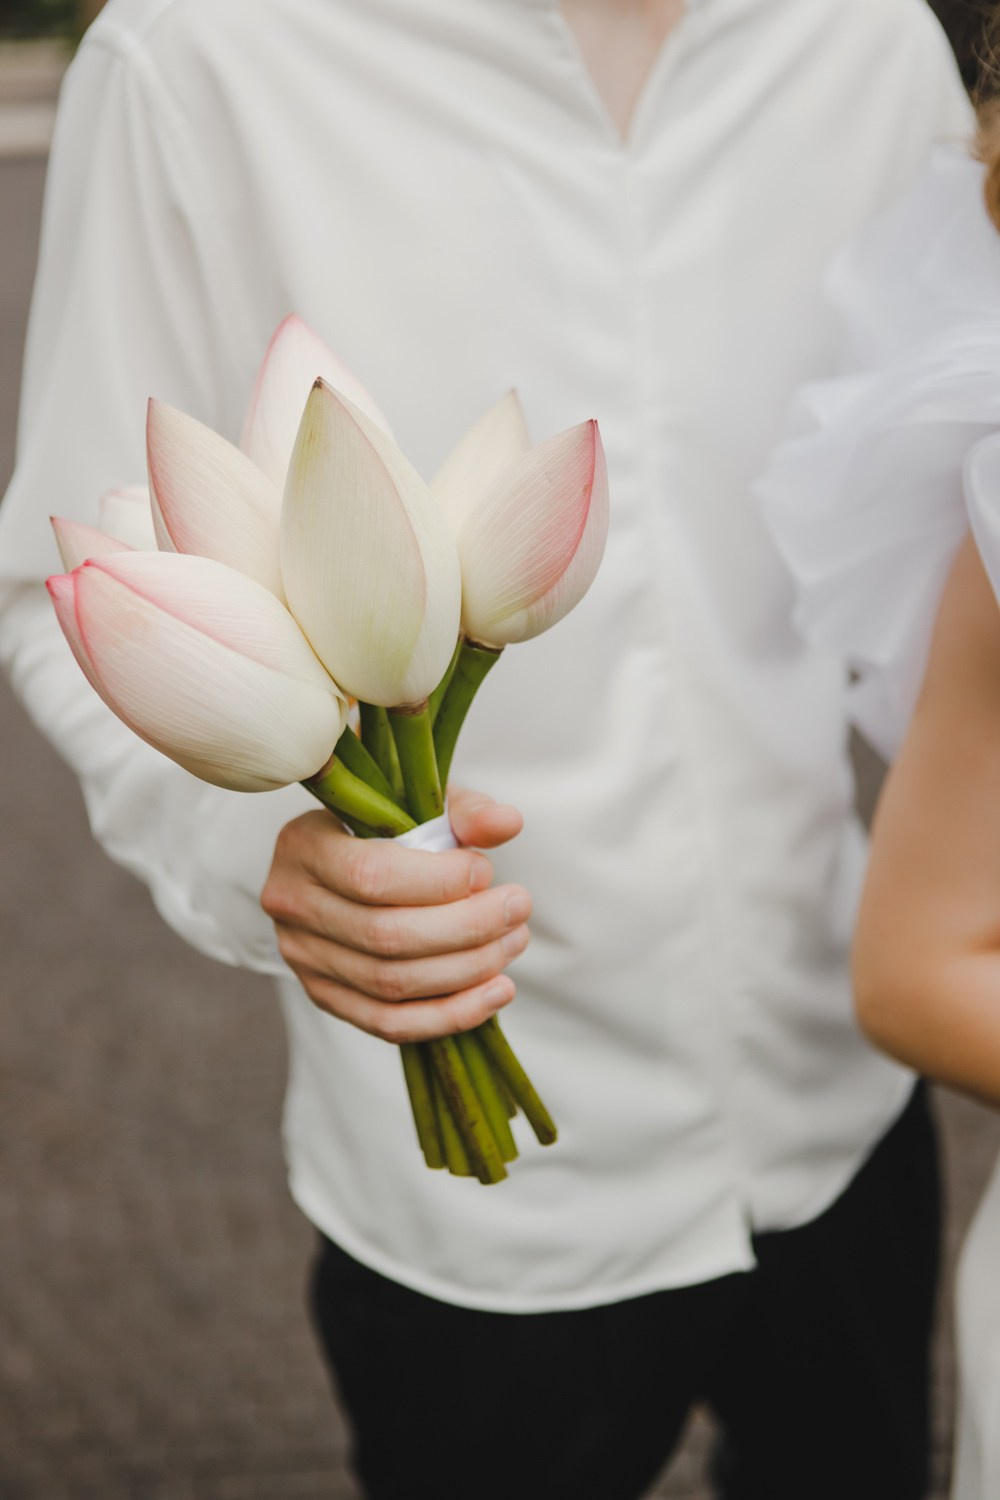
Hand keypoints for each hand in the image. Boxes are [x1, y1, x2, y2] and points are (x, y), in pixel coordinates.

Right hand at [260, 787, 529, 1041]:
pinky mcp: (324, 996)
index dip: (440, 881)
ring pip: (392, 984)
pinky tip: (497, 992)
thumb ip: (464, 811)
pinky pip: (390, 1022)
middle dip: (467, 928)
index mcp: (304, 845)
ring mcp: (304, 958)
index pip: (372, 876)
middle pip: (386, 937)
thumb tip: (507, 823)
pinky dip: (451, 1014)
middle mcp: (292, 904)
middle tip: (518, 908)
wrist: (343, 864)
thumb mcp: (419, 803)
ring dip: (468, 969)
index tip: (486, 870)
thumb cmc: (384, 827)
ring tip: (514, 942)